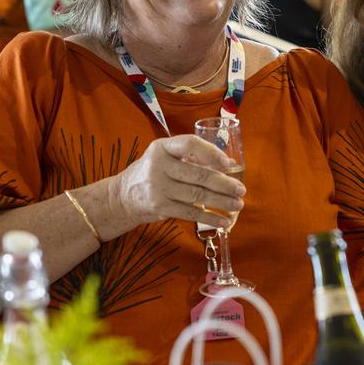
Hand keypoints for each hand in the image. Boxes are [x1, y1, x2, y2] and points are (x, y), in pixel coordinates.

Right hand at [110, 134, 245, 228]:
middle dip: (224, 184)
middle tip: (241, 190)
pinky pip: (190, 213)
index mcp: (162, 147)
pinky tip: (224, 220)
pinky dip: (210, 218)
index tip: (228, 164)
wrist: (122, 197)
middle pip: (198, 174)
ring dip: (221, 202)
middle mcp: (158, 165)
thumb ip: (192, 158)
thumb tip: (228, 164)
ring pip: (197, 195)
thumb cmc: (153, 173)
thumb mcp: (166, 157)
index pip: (190, 144)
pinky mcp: (160, 207)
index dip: (212, 153)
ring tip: (238, 205)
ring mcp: (158, 188)